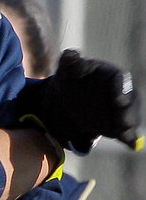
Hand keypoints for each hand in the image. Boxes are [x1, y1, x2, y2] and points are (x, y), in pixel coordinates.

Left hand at [17, 49, 143, 153]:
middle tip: (124, 122)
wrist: (68, 99)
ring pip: (131, 117)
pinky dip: (130, 138)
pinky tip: (132, 145)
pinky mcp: (118, 124)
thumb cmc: (71, 78)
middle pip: (131, 101)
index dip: (121, 90)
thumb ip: (69, 61)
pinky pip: (127, 132)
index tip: (118, 100)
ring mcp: (122, 110)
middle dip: (128, 112)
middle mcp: (122, 92)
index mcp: (112, 75)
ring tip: (125, 134)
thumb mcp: (67, 69)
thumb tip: (71, 54)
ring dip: (129, 126)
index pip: (122, 80)